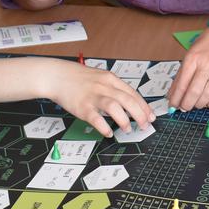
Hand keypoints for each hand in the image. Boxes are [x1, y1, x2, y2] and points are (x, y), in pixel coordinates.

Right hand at [36, 60, 154, 137]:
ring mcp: (93, 96)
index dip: (144, 106)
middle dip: (140, 114)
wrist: (57, 76)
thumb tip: (128, 103)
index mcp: (111, 79)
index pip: (132, 93)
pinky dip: (104, 127)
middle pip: (128, 100)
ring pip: (114, 107)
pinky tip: (108, 132)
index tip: (151, 116)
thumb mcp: (100, 78)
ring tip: (128, 129)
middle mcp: (104, 87)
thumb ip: (113, 89)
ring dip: (124, 120)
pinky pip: (96, 119)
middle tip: (144, 125)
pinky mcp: (82, 107)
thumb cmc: (79, 78)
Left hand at [169, 23, 208, 110]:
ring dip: (198, 105)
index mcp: (194, 59)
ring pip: (207, 96)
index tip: (172, 105)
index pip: (182, 84)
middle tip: (183, 108)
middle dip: (186, 104)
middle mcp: (207, 66)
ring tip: (194, 104)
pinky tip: (207, 102)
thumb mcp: (190, 53)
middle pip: (194, 92)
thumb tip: (173, 92)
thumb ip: (182, 73)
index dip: (176, 98)